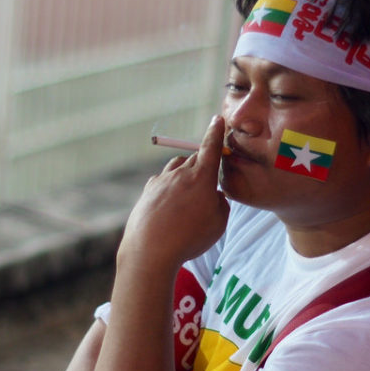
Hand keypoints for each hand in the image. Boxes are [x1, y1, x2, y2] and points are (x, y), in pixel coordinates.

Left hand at [118, 115, 229, 270]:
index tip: (218, 119)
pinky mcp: (147, 191)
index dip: (216, 132)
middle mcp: (179, 173)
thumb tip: (214, 195)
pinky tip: (170, 204)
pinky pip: (162, 181)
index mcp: (201, 177)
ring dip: (184, 173)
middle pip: (194, 158)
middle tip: (208, 182)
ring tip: (189, 194)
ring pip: (176, 167)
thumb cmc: (189, 238)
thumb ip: (221, 204)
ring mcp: (160, 181)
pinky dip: (169, 186)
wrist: (149, 251)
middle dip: (203, 164)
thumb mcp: (218, 224)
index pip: (210, 147)